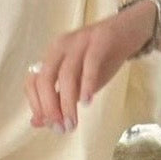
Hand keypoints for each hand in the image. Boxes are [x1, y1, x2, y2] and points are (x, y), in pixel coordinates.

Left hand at [24, 0, 157, 132]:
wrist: (128, 31)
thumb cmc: (100, 61)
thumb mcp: (77, 83)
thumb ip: (58, 100)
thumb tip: (37, 123)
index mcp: (51, 56)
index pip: (32, 81)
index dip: (36, 105)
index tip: (47, 124)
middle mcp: (60, 47)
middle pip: (45, 79)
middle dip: (50, 108)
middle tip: (61, 128)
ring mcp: (79, 42)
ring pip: (66, 74)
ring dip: (67, 103)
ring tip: (73, 122)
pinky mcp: (100, 40)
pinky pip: (90, 63)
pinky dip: (87, 84)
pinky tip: (88, 102)